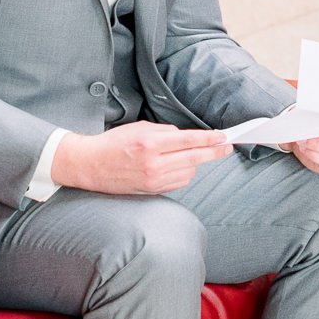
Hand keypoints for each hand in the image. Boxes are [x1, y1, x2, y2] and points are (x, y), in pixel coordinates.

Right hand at [53, 121, 229, 196]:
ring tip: (193, 154)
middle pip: (195, 158)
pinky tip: (181, 165)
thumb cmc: (113, 143)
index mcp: (150, 142)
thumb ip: (165, 131)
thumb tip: (187, 136)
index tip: (222, 137)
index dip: (209, 139)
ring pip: (189, 171)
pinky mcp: (153, 189)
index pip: (189, 140)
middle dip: (214, 152)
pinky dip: (185, 172)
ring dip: (196, 162)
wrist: (92, 166)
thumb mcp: (139, 128)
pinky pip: (179, 181)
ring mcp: (154, 179)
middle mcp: (154, 163)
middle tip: (226, 147)